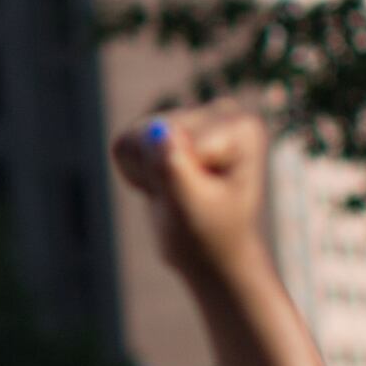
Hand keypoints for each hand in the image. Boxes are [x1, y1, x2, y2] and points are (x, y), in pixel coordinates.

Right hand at [109, 98, 273, 290]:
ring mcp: (193, 117)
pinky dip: (134, 172)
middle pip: (153, 130)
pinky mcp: (165, 126)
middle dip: (157, 173)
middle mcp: (220, 113)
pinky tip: (163, 184)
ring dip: (144, 174)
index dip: (173, 176)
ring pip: (134, 137)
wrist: (210, 252)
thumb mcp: (192, 210)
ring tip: (175, 193)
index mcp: (241, 129)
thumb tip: (156, 132)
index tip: (198, 198)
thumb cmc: (209, 234)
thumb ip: (175, 170)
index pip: (178, 141)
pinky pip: (124, 143)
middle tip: (184, 200)